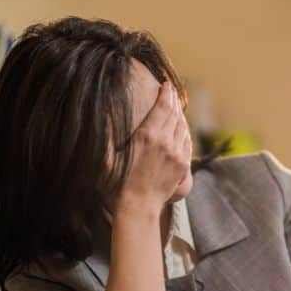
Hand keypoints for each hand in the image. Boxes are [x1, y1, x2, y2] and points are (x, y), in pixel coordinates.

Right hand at [116, 81, 191, 213]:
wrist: (138, 206)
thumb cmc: (117, 183)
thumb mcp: (105, 157)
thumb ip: (105, 135)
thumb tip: (103, 114)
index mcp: (147, 136)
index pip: (162, 107)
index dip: (166, 94)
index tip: (166, 85)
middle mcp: (166, 142)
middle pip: (174, 114)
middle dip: (173, 100)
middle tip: (171, 90)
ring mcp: (177, 154)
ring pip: (183, 127)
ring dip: (180, 114)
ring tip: (176, 105)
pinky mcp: (183, 165)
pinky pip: (187, 142)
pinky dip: (185, 131)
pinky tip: (182, 127)